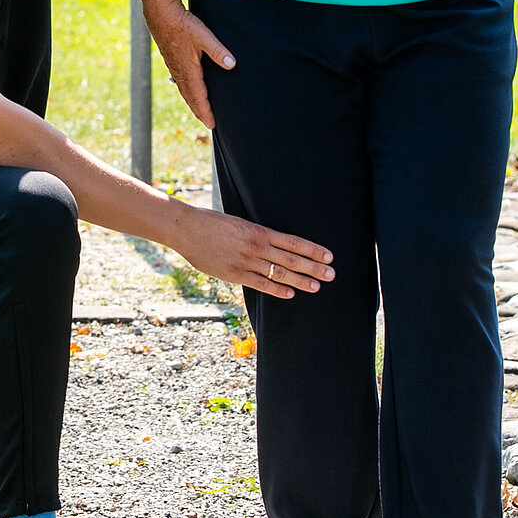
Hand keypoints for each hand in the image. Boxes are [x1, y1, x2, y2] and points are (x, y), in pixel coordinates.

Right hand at [145, 0, 234, 127]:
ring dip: (192, 102)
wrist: (160, 13)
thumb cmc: (182, 24)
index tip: (212, 124)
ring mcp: (173, 66)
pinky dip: (185, 90)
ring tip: (198, 110)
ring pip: (183, 90)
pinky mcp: (170, 59)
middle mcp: (179, 71)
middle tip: (207, 123)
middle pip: (190, 97)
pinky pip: (178, 81)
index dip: (206, 112)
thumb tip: (232, 65)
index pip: (198, 97)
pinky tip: (185, 88)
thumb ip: (218, 51)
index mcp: (188, 69)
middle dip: (199, 111)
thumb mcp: (204, 36)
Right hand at [167, 205, 333, 299]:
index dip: (313, 250)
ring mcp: (246, 261)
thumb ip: (257, 235)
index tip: (328, 256)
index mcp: (259, 231)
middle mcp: (256, 246)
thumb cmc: (212, 223)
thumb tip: (274, 243)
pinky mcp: (235, 274)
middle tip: (331, 275)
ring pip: (280, 273)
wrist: (187, 229)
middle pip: (292, 259)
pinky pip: (261, 284)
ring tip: (317, 286)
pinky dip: (277, 290)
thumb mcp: (240, 223)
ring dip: (300, 281)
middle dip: (313, 268)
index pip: (293, 242)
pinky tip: (291, 294)